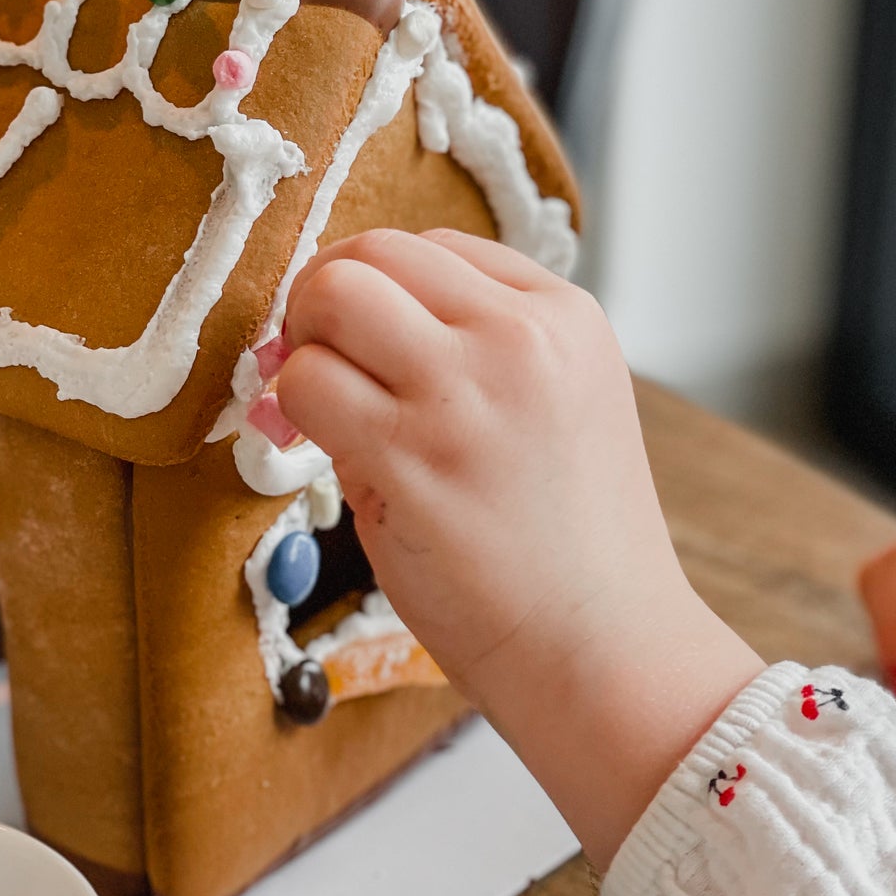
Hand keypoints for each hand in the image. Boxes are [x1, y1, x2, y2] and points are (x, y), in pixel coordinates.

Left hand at [276, 228, 762, 867]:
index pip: (433, 246)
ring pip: (332, 298)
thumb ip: (467, 359)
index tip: (366, 346)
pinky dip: (294, 412)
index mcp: (564, 317)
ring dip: (303, 348)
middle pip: (373, 252)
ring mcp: (464, 391)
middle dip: (324, 299)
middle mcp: (519, 337)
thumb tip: (339, 337)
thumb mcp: (554, 412)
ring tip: (321, 408)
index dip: (378, 290)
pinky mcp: (411, 453)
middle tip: (319, 362)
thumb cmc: (568, 551)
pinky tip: (323, 454)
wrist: (602, 650)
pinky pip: (306, 386)